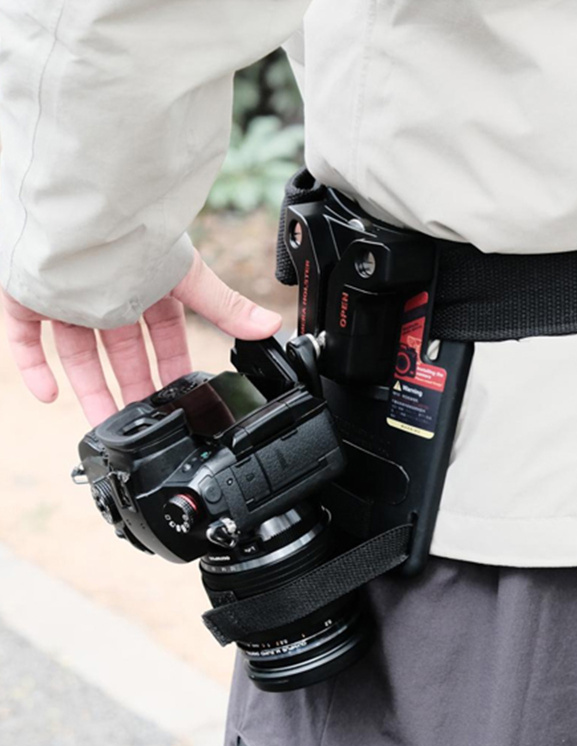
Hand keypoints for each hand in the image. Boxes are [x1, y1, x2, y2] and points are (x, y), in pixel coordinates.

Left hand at [3, 249, 281, 425]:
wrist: (81, 212)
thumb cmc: (136, 233)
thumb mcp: (189, 278)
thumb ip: (226, 308)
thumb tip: (272, 325)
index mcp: (148, 287)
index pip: (164, 336)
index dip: (172, 367)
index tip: (180, 397)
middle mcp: (108, 295)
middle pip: (123, 352)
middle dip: (136, 386)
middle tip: (146, 423)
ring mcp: (67, 299)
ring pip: (79, 355)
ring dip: (91, 390)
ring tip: (105, 426)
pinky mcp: (29, 300)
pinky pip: (28, 342)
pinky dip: (36, 370)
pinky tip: (50, 396)